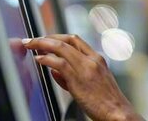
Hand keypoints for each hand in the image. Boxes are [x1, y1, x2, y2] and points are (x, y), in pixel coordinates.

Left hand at [22, 34, 143, 120]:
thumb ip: (71, 75)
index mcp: (97, 59)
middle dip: (47, 37)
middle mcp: (92, 59)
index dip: (58, 37)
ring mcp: (86, 67)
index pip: (75, 40)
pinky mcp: (79, 78)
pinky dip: (46, 59)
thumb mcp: (92, 83)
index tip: (45, 39)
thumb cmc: (106, 102)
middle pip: (67, 39)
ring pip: (61, 47)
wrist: (117, 111)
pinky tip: (39, 59)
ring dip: (43, 44)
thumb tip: (54, 70)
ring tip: (31, 45)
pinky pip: (59, 63)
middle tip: (33, 40)